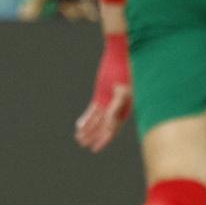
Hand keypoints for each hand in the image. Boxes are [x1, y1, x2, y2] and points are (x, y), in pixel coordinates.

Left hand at [75, 34, 130, 152]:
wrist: (121, 56)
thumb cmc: (126, 73)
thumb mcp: (122, 92)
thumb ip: (116, 108)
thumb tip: (110, 124)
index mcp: (124, 110)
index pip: (112, 129)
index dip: (104, 139)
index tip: (95, 148)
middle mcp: (116, 108)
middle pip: (103, 127)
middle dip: (93, 136)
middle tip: (82, 144)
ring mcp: (107, 102)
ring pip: (96, 120)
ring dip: (88, 129)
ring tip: (78, 138)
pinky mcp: (100, 95)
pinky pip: (92, 110)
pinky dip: (86, 118)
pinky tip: (79, 125)